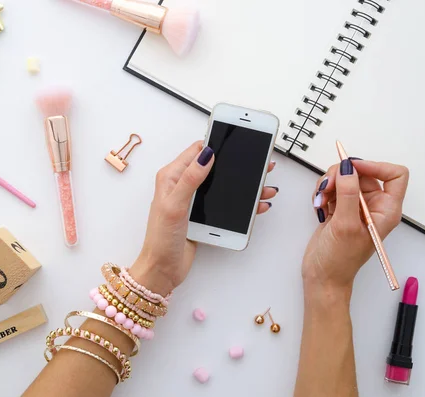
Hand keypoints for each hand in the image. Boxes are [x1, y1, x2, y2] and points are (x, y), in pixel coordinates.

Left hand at [130, 141, 277, 294]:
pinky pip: (225, 204)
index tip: (238, 141)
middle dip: (237, 165)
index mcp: (171, 177)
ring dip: (244, 186)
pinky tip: (256, 204)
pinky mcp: (203, 215)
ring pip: (223, 186)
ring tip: (264, 186)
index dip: (217, 145)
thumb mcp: (174, 206)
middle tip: (260, 164)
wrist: (163, 269)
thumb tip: (206, 155)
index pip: (197, 152)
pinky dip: (242, 203)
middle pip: (214, 167)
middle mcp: (182, 186)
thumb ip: (190, 179)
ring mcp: (194, 201)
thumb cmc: (161, 239)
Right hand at [302, 159, 408, 291]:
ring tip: (321, 202)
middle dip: (341, 177)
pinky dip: (322, 193)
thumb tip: (347, 169)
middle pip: (362, 173)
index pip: (394, 175)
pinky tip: (319, 208)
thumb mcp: (345, 225)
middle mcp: (373, 206)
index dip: (375, 166)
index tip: (352, 168)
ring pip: (344, 179)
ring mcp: (355, 207)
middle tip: (326, 189)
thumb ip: (348, 194)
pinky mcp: (339, 209)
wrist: (322, 277)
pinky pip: (332, 189)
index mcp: (386, 210)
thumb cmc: (339, 260)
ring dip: (328, 185)